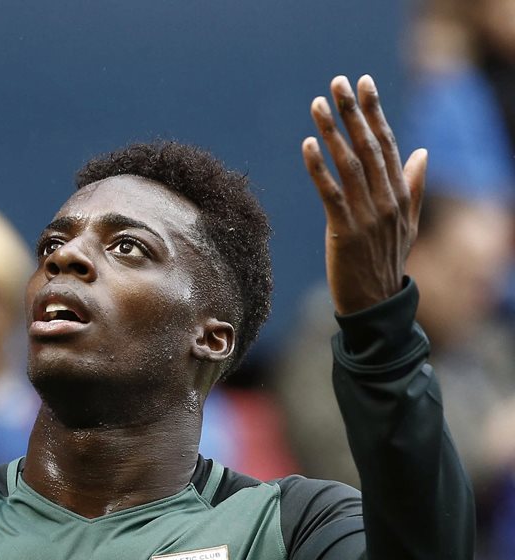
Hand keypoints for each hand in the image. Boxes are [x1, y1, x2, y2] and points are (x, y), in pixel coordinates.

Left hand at [302, 74, 426, 315]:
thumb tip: (423, 153)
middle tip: (338, 83)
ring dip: (332, 132)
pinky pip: (331, 194)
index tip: (363, 83)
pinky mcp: (345, 232)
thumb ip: (414, 186)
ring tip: (317, 105)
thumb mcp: (407, 223)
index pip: (388, 143)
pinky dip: (319, 168)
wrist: (376, 303)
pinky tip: (308, 145)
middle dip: (353, 112)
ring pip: (350, 165)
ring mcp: (367, 216)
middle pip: (369, 146)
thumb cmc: (386, 261)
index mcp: (400, 194)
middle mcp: (386, 200)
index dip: (374, 112)